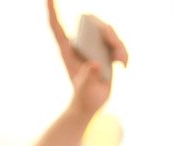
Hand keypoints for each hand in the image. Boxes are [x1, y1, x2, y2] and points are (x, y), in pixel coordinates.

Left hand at [48, 0, 127, 116]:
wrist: (92, 105)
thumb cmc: (85, 98)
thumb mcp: (87, 89)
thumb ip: (89, 76)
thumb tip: (95, 64)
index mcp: (67, 50)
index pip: (57, 26)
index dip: (52, 10)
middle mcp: (80, 44)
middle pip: (93, 24)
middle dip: (108, 33)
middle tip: (117, 51)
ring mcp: (93, 46)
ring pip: (109, 32)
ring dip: (119, 45)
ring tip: (121, 64)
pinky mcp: (105, 50)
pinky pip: (118, 43)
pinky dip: (123, 53)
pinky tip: (123, 66)